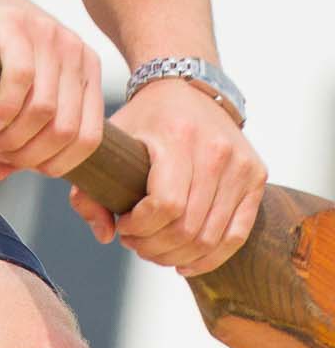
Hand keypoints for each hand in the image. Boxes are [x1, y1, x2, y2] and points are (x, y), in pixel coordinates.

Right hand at [0, 0, 102, 181]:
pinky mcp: (15, 26)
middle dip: (31, 154)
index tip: (24, 167)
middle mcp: (75, 52)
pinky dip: (6, 109)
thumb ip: (16, 126)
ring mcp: (47, 37)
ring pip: (44, 110)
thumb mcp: (16, 84)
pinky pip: (21, 80)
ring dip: (15, 138)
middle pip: (66, 129)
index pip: (90, 137)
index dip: (58, 164)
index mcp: (86, 71)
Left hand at [67, 79, 266, 275]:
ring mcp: (241, 166)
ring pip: (212, 237)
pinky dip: (210, 257)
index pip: (165, 205)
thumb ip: (90, 189)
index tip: (122, 226)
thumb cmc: (143, 118)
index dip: (140, 228)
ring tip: (155, 250)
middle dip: (155, 246)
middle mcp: (216, 152)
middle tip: (135, 243)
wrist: (186, 86)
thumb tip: (105, 236)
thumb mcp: (109, 140)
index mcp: (177, 138)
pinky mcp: (257, 178)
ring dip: (178, 255)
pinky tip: (186, 262)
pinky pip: (237, 234)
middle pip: (188, 227)